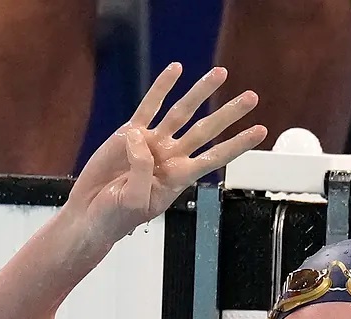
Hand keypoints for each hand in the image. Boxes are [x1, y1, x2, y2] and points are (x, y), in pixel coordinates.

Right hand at [66, 62, 267, 242]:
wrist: (90, 213)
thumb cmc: (116, 216)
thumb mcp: (134, 200)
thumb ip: (141, 170)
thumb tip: (140, 136)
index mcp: (178, 178)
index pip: (214, 157)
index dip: (237, 143)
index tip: (260, 131)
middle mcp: (170, 157)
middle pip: (206, 129)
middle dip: (229, 113)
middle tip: (251, 97)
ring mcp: (151, 142)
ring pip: (182, 112)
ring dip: (201, 92)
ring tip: (221, 74)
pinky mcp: (130, 133)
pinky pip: (150, 106)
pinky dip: (162, 87)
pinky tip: (176, 70)